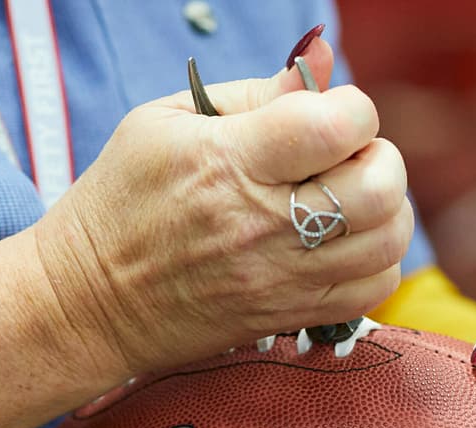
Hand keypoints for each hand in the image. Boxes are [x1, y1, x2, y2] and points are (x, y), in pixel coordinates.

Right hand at [34, 37, 411, 384]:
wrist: (89, 301)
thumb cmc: (123, 200)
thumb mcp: (166, 121)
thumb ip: (255, 93)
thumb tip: (322, 63)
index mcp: (230, 161)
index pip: (338, 126)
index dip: (353, 109)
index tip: (330, 116)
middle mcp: (262, 224)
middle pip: (378, 187)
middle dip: (379, 159)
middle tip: (347, 158)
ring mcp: (280, 278)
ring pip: (386, 242)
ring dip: (385, 210)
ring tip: (348, 200)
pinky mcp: (288, 316)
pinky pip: (373, 290)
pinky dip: (377, 260)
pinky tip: (345, 243)